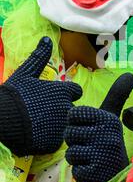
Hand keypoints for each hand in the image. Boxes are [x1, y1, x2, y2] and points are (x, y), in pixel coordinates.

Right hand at [0, 37, 82, 155]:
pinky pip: (56, 141)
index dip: (66, 94)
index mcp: (63, 91)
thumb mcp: (25, 73)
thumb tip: (46, 38)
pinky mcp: (54, 143)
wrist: (0, 121)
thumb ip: (39, 57)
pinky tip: (35, 135)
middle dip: (60, 110)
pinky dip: (47, 139)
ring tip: (37, 124)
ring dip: (55, 125)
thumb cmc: (13, 95)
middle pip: (71, 109)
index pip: (76, 91)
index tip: (53, 97)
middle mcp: (66, 109)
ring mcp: (61, 127)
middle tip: (41, 112)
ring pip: (64, 126)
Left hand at [65, 73, 132, 181]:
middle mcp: (106, 133)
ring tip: (92, 159)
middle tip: (91, 148)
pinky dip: (81, 173)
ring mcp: (102, 153)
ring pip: (70, 153)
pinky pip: (75, 171)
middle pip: (69, 134)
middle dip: (75, 143)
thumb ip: (116, 96)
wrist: (121, 177)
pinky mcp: (97, 172)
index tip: (89, 130)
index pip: (73, 114)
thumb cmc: (109, 144)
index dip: (76, 124)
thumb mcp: (112, 118)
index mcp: (108, 118)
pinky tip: (94, 171)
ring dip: (78, 159)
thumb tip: (131, 73)